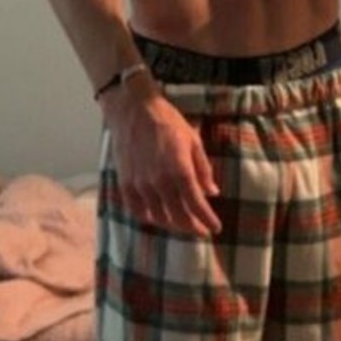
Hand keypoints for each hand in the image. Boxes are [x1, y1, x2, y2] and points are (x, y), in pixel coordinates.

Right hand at [103, 80, 221, 235]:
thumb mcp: (193, 140)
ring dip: (173, 225)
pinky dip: (148, 218)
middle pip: (179, 216)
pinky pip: (136, 210)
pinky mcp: (125, 183)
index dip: (207, 219)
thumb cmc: (167, 122)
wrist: (134, 110)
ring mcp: (141, 185)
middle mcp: (160, 182)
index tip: (215, 228)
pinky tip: (156, 218)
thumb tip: (212, 192)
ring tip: (182, 225)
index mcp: (180, 170)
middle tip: (201, 231)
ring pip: (158, 217)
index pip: (196, 204)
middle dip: (192, 227)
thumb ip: (203, 169)